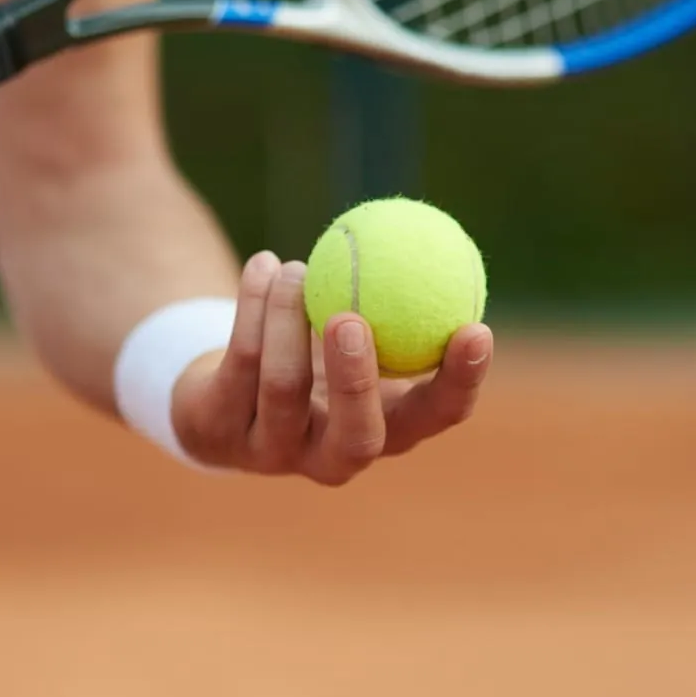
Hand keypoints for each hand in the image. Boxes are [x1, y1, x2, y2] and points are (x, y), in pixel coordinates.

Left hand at [171, 251, 493, 484]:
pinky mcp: (219, 433)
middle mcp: (333, 456)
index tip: (477, 328)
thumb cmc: (313, 350)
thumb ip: (398, 302)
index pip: (436, 418)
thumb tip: (444, 240)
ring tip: (296, 268)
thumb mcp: (362, 329)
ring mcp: (272, 453)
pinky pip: (240, 363)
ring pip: (283, 387)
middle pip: (357, 437)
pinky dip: (253, 307)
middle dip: (355, 381)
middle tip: (351, 318)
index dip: (460, 382)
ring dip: (288, 317)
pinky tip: (263, 265)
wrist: (220, 391)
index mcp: (386, 431)